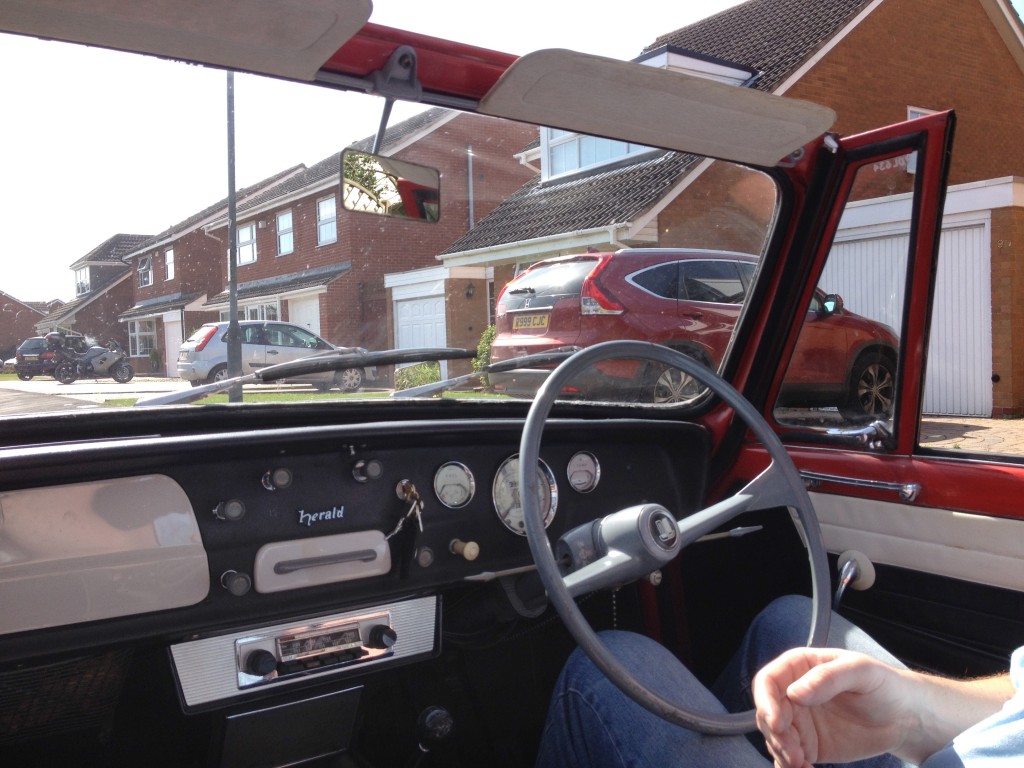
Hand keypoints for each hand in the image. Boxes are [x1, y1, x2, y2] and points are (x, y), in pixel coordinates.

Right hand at [752, 647, 916, 766]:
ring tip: (803, 765)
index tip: (777, 723)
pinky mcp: (809, 746)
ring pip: (775, 739)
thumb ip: (827, 678)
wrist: (905, 716)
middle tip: (795, 754)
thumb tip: (794, 693)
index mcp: (798, 668)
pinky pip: (789, 758)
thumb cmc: (882, 684)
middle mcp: (793, 694)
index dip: (766, 702)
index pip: (768, 682)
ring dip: (783, 754)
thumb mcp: (860, 672)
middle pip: (768, 714)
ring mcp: (800, 722)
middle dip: (776, 736)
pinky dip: (790, 767)